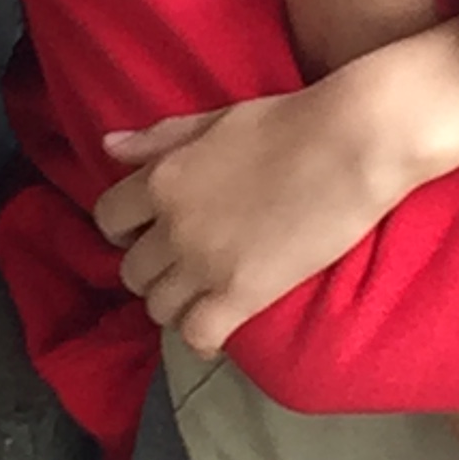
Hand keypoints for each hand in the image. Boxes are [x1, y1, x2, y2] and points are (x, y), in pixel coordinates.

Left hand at [94, 84, 395, 354]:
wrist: (350, 144)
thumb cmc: (288, 122)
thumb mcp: (213, 119)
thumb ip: (158, 138)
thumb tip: (107, 145)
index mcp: (161, 179)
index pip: (108, 220)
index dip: (124, 231)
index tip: (148, 233)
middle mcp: (172, 226)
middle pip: (132, 272)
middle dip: (153, 272)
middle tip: (181, 268)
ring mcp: (204, 264)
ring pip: (158, 308)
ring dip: (176, 305)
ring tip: (201, 298)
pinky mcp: (242, 294)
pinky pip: (197, 335)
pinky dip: (202, 339)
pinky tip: (218, 330)